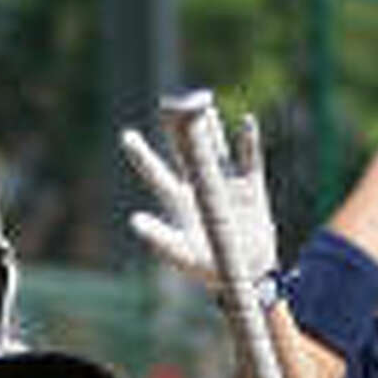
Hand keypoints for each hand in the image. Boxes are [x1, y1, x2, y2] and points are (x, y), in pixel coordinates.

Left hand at [120, 110, 277, 290]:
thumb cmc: (208, 267)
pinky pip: (250, 159)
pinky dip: (248, 141)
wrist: (248, 273)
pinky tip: (245, 121)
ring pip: (215, 148)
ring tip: (203, 104)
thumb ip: (159, 237)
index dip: (141, 155)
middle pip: (184, 152)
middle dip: (177, 129)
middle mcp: (200, 186)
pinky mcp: (251, 187)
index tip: (126, 135)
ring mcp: (225, 183)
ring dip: (210, 128)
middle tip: (168, 104)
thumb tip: (134, 220)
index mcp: (179, 201)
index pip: (156, 173)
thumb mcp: (181, 254)